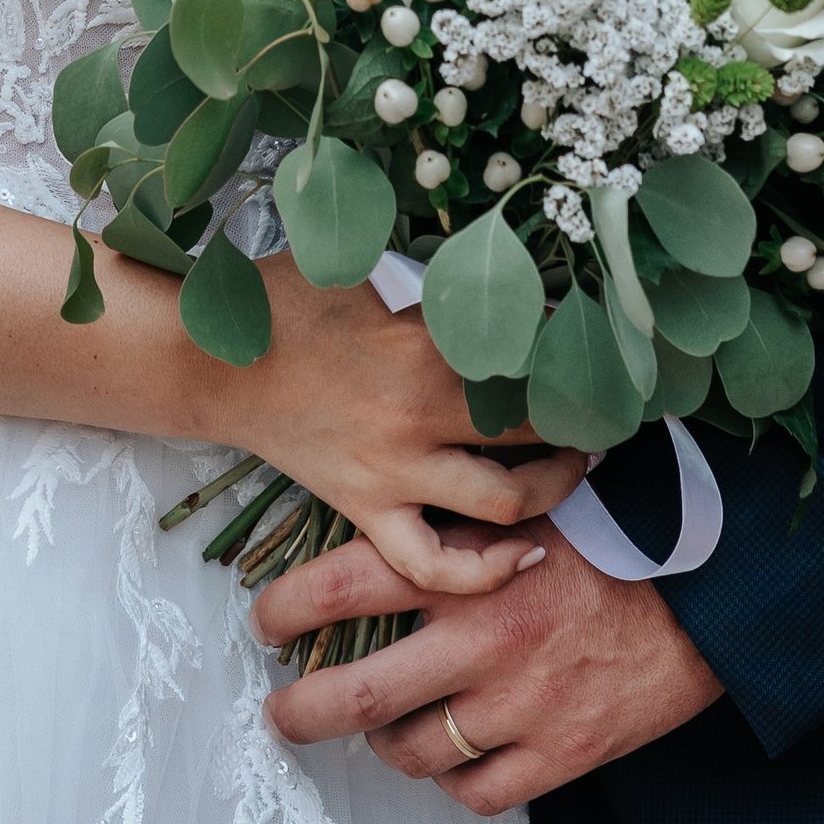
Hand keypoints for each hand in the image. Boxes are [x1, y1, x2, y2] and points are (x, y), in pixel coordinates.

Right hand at [205, 258, 585, 596]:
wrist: (211, 362)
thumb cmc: (285, 301)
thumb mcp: (364, 264)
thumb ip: (430, 270)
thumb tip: (498, 252)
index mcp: (425, 339)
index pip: (531, 346)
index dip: (580, 344)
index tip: (606, 340)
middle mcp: (419, 411)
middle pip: (535, 425)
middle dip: (586, 417)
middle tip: (612, 406)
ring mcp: (393, 469)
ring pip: (505, 501)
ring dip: (558, 487)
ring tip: (581, 465)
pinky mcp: (366, 509)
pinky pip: (433, 563)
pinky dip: (483, 571)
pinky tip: (524, 554)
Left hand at [253, 521, 722, 810]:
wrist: (712, 591)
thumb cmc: (614, 536)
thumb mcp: (527, 504)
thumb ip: (455, 520)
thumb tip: (380, 514)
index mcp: (468, 566)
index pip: (340, 588)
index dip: (284, 609)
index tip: (263, 621)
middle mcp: (481, 640)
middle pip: (351, 697)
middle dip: (298, 710)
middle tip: (282, 710)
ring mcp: (519, 708)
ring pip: (408, 753)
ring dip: (383, 743)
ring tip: (380, 727)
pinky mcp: (559, 757)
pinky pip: (473, 793)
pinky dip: (453, 779)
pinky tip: (454, 753)